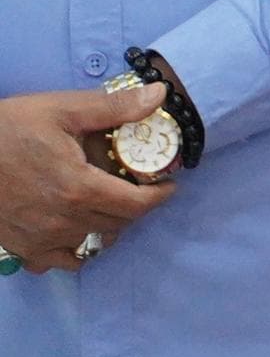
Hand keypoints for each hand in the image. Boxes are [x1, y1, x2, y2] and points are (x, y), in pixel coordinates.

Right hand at [0, 85, 176, 270]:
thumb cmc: (7, 129)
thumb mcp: (61, 109)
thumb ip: (114, 108)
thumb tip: (160, 95)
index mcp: (79, 188)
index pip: (137, 205)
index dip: (159, 196)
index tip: (167, 185)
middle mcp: (63, 221)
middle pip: (118, 224)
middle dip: (136, 207)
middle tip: (136, 188)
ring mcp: (40, 239)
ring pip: (93, 243)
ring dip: (108, 227)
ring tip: (107, 206)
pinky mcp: (20, 247)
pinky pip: (59, 261)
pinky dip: (74, 250)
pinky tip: (74, 228)